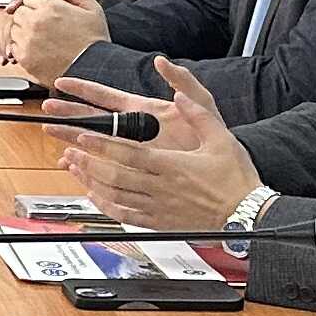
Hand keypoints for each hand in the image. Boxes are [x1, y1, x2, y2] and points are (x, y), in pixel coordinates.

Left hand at [9, 0, 106, 79]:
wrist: (94, 69)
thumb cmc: (94, 42)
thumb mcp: (92, 8)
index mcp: (50, 7)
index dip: (35, 4)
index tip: (40, 11)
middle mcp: (35, 22)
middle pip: (19, 12)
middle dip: (29, 17)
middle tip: (44, 27)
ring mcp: (28, 41)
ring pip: (14, 30)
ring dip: (24, 33)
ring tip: (42, 40)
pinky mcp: (25, 58)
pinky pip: (13, 47)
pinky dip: (22, 49)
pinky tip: (38, 51)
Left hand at [51, 63, 256, 231]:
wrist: (247, 216)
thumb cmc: (235, 179)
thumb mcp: (221, 138)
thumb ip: (198, 113)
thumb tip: (179, 94)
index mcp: (172, 166)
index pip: (130, 154)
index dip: (103, 145)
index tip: (82, 136)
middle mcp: (161, 188)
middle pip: (116, 175)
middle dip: (89, 162)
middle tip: (69, 150)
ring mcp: (158, 207)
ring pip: (116, 195)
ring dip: (91, 182)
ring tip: (74, 169)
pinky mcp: (159, 222)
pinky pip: (126, 215)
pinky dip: (106, 206)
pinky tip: (94, 197)